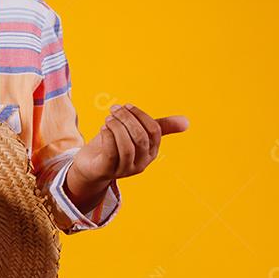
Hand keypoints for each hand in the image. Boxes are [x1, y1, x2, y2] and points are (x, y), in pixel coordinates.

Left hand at [71, 103, 189, 184]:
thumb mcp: (136, 133)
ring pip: (127, 146)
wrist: (92, 166)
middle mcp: (141, 163)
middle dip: (127, 118)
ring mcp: (125, 169)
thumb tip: (187, 121)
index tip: (126, 106)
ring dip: (117, 127)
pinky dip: (108, 137)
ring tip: (108, 118)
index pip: (154, 131)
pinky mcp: (108, 170)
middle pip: (141, 137)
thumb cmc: (115, 145)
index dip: (140, 115)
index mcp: (151, 152)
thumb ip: (159, 126)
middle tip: (114, 109)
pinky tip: (103, 128)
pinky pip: (112, 153)